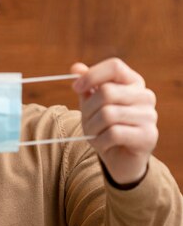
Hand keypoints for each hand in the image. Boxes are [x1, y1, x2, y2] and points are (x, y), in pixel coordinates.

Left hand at [71, 58, 157, 184]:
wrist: (121, 159)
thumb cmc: (106, 126)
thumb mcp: (92, 103)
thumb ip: (86, 85)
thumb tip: (76, 68)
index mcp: (133, 82)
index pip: (114, 66)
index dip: (92, 75)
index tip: (76, 88)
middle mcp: (145, 96)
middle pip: (107, 92)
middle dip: (88, 109)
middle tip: (85, 121)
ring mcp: (149, 116)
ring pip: (108, 114)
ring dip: (92, 127)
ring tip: (93, 134)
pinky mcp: (148, 136)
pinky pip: (114, 134)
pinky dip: (101, 141)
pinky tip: (103, 144)